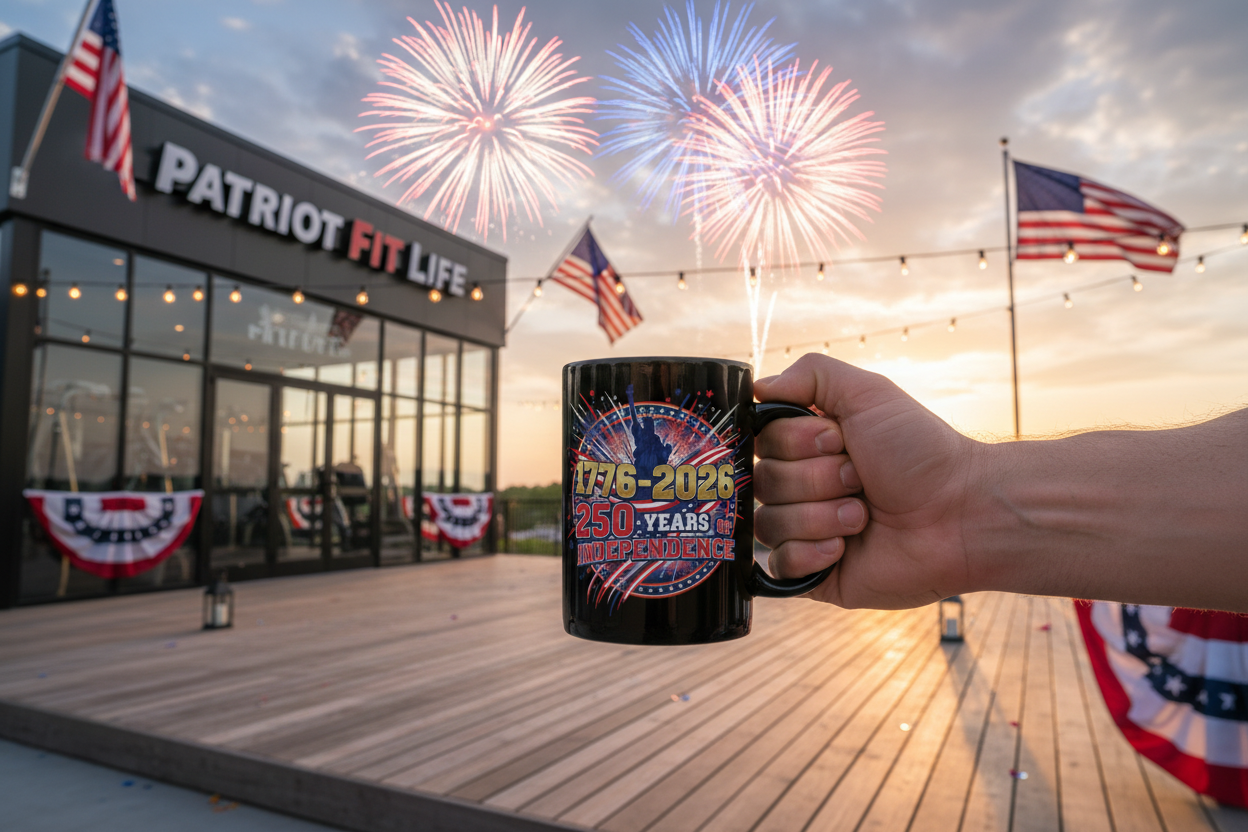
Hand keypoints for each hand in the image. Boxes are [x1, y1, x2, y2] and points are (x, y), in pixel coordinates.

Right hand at [754, 353, 979, 608]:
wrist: (959, 513)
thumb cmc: (920, 451)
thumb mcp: (868, 393)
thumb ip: (810, 374)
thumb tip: (756, 387)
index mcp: (809, 447)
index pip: (762, 441)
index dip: (796, 442)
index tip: (838, 440)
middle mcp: (802, 487)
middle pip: (763, 481)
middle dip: (817, 479)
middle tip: (860, 480)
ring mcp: (806, 531)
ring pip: (769, 523)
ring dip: (821, 516)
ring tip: (863, 516)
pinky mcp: (814, 574)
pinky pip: (778, 565)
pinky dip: (811, 553)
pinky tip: (845, 548)